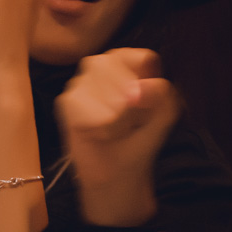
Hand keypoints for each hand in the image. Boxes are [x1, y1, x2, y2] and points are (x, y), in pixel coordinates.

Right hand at [56, 48, 181, 224]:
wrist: (117, 173)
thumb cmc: (139, 139)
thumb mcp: (164, 116)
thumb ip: (161, 95)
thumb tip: (137, 91)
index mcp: (133, 62)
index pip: (143, 58)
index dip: (147, 86)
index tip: (146, 107)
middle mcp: (105, 65)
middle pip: (116, 67)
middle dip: (127, 102)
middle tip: (129, 122)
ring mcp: (82, 80)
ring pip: (98, 86)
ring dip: (113, 116)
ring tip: (114, 128)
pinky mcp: (67, 100)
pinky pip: (82, 106)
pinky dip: (95, 125)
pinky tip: (98, 133)